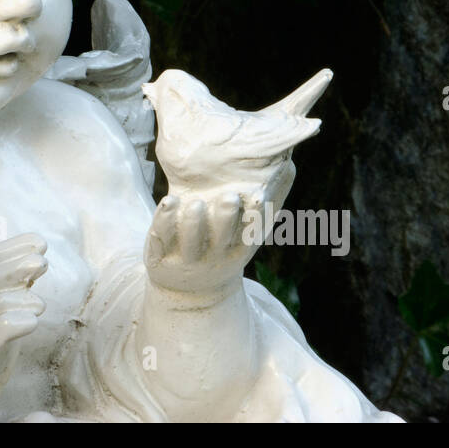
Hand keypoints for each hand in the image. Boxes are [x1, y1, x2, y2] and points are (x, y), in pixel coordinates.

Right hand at [0, 233, 47, 421]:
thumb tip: (29, 269)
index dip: (14, 247)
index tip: (38, 243)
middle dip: (22, 264)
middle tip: (42, 263)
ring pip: (1, 302)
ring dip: (27, 300)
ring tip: (39, 306)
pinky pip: (0, 330)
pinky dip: (22, 322)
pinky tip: (31, 323)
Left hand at [145, 152, 296, 297]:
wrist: (188, 286)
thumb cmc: (223, 244)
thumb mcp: (245, 230)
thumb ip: (265, 201)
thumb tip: (288, 160)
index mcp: (238, 249)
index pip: (249, 236)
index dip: (254, 219)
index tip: (258, 199)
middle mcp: (214, 257)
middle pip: (222, 239)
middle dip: (226, 219)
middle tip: (229, 197)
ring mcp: (186, 259)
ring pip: (190, 242)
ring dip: (193, 223)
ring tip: (195, 203)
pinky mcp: (159, 257)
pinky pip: (162, 238)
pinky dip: (164, 221)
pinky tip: (169, 201)